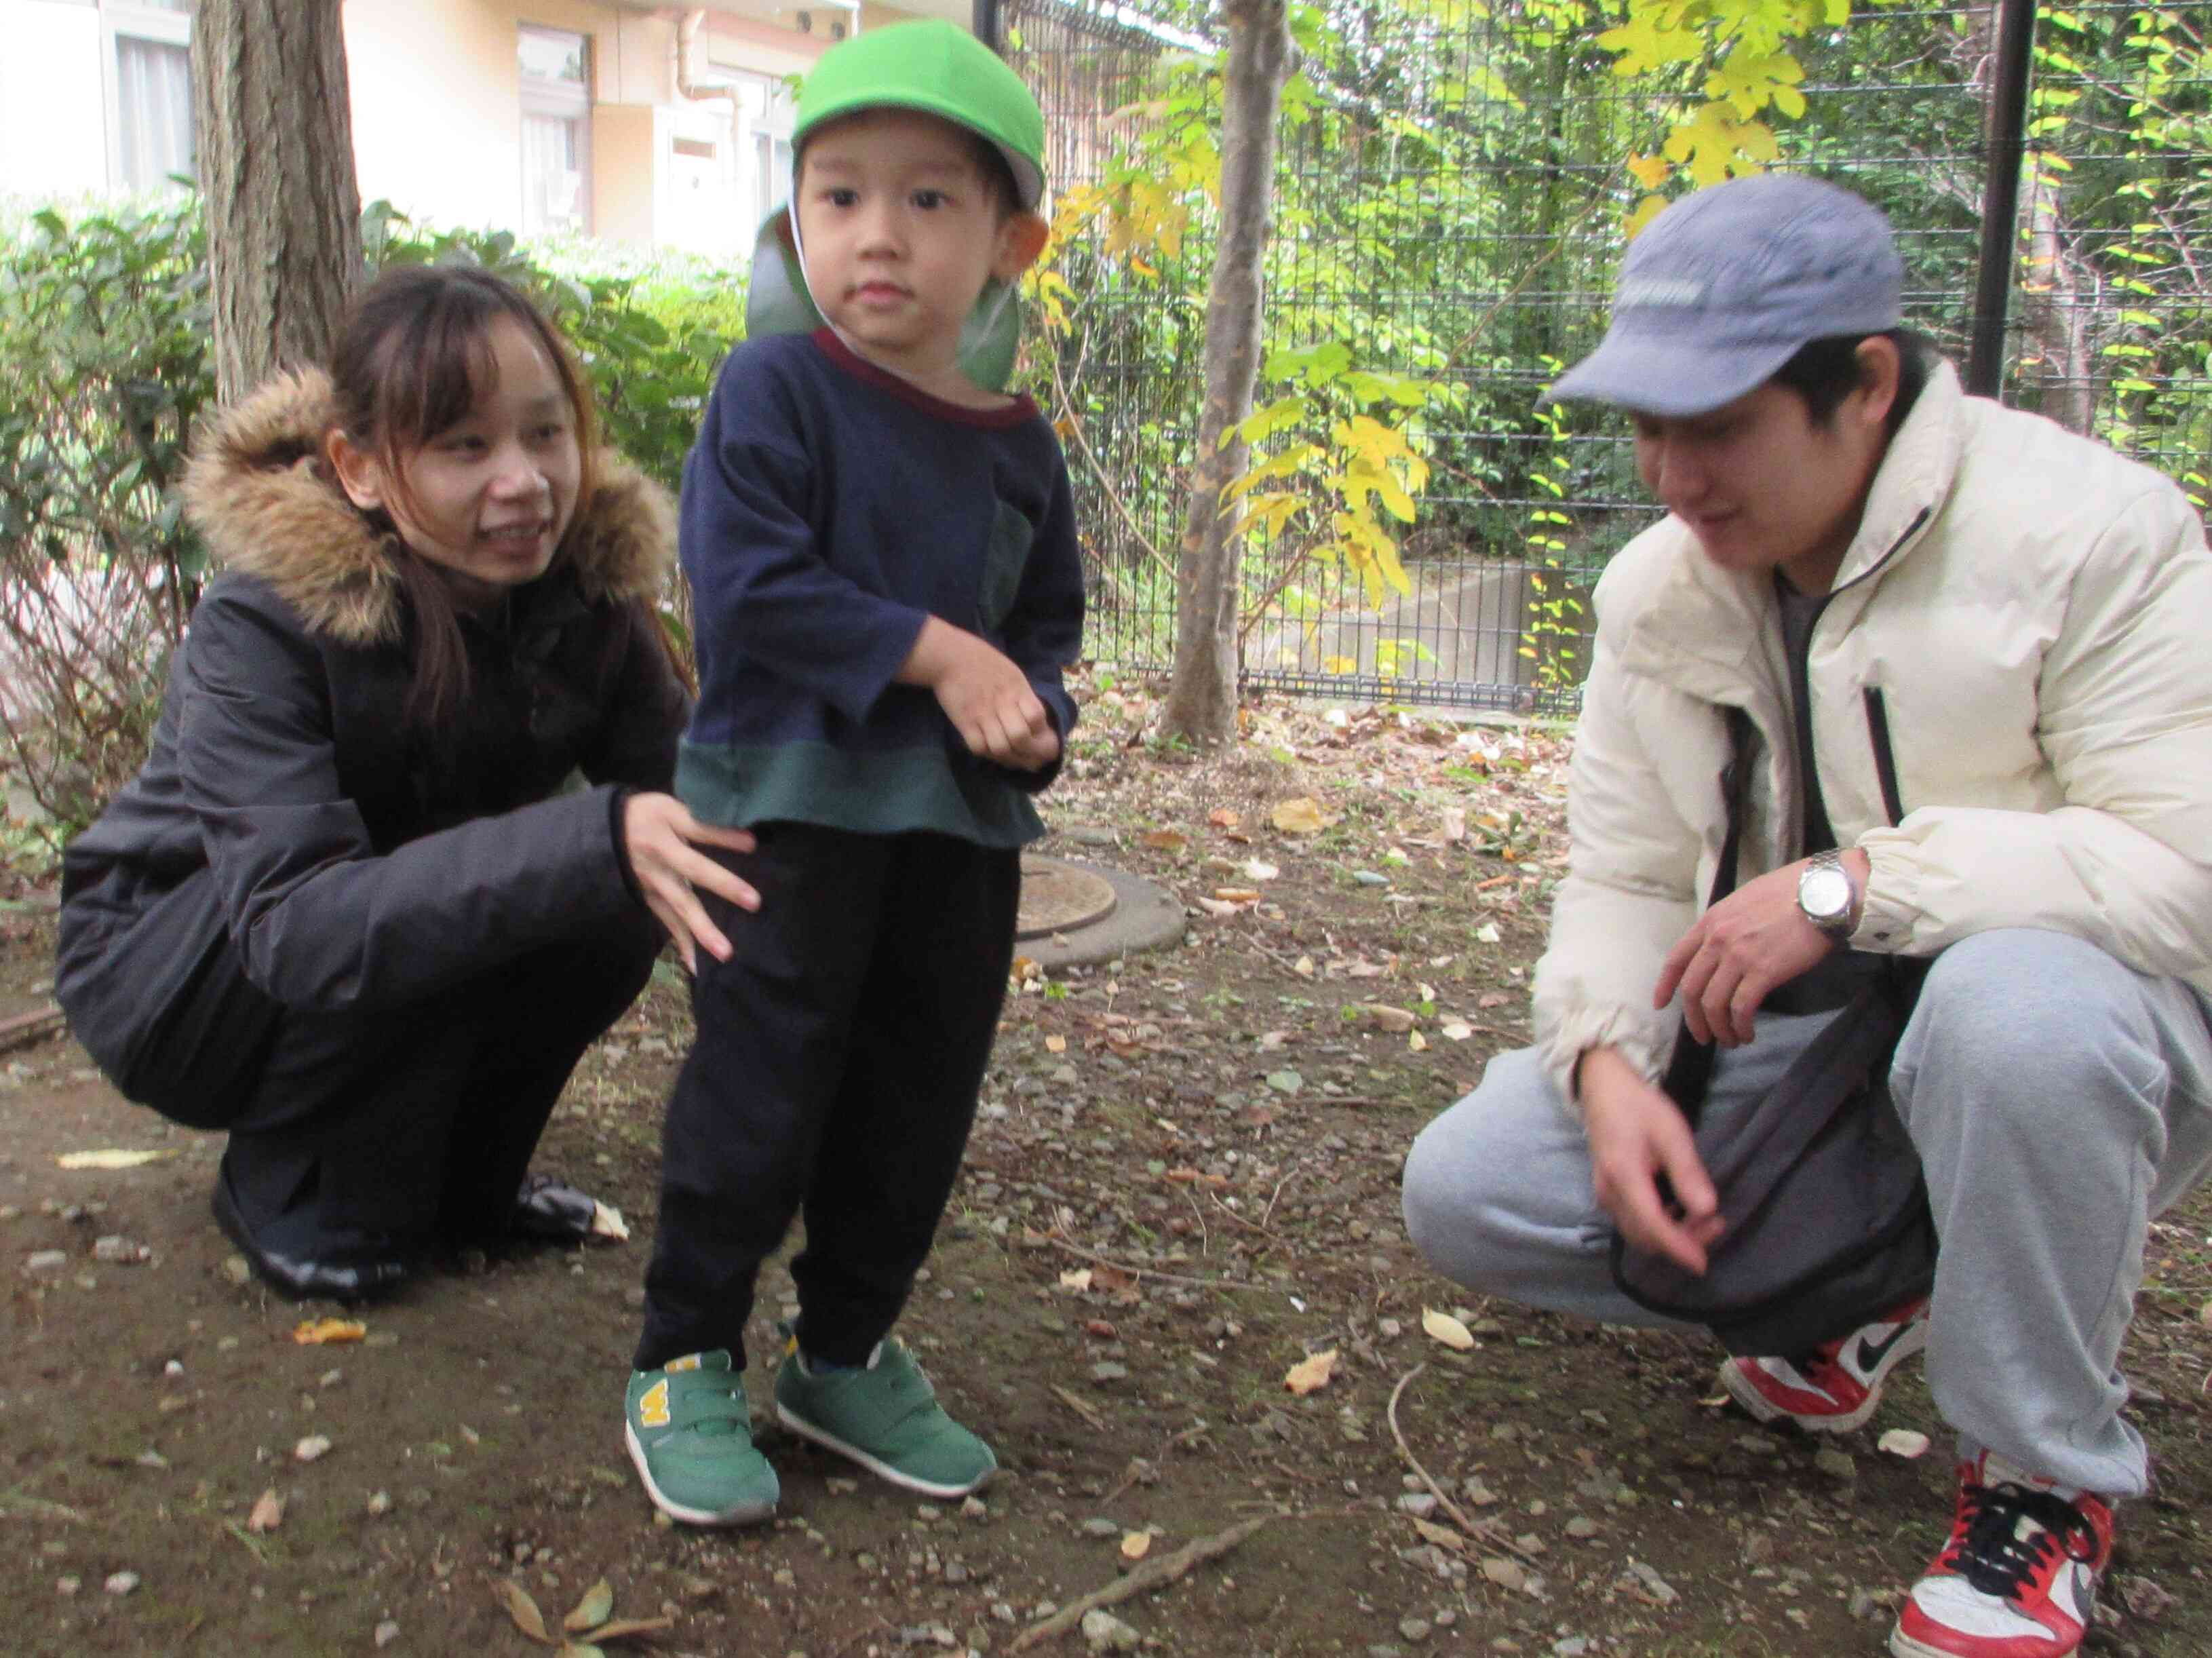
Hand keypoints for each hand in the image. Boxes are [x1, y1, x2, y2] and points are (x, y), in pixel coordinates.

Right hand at [620, 792, 760, 972]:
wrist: (603, 833)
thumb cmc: (645, 816)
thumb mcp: (669, 809)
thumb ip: (704, 825)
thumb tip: (750, 841)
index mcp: (664, 836)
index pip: (698, 836)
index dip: (723, 839)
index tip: (751, 845)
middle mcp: (659, 865)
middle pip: (691, 877)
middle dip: (721, 889)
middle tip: (754, 903)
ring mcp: (653, 886)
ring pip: (678, 910)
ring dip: (700, 932)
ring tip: (724, 954)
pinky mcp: (649, 900)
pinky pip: (668, 923)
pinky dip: (682, 944)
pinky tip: (697, 966)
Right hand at [901, 617, 1058, 769]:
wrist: (950, 656)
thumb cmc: (983, 661)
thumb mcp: (1012, 673)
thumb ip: (1023, 695)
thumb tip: (1037, 720)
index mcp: (1017, 690)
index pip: (1037, 718)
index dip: (1040, 730)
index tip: (1035, 733)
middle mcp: (1002, 704)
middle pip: (1021, 738)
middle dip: (1027, 750)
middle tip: (1024, 753)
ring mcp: (982, 715)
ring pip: (1001, 748)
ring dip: (1006, 755)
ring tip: (1006, 752)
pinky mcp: (964, 722)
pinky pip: (978, 747)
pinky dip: (985, 751)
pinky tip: (987, 745)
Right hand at [1579, 1046, 1724, 1274]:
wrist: (1604, 1090)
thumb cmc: (1639, 1107)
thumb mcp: (1671, 1132)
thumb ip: (1687, 1172)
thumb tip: (1708, 1210)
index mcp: (1623, 1176)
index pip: (1652, 1225)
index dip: (1679, 1247)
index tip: (1703, 1264)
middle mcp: (1609, 1193)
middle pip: (1645, 1236)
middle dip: (1681, 1242)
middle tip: (1717, 1224)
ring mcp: (1605, 1195)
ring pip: (1638, 1233)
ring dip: (1671, 1236)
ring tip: (1704, 1220)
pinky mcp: (1608, 1193)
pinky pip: (1633, 1223)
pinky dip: (1659, 1228)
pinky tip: (1680, 1212)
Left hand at [1652, 850, 1865, 1046]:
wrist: (1822, 892)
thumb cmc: (1790, 892)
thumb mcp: (1744, 901)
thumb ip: (1727, 924)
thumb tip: (1723, 949)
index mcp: (1711, 921)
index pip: (1676, 959)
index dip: (1665, 986)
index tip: (1661, 1004)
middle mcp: (1718, 939)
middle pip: (1692, 989)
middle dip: (1694, 1019)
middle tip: (1703, 1036)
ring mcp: (1739, 956)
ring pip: (1713, 1004)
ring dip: (1718, 1029)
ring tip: (1730, 1040)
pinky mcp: (1763, 971)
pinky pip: (1741, 1008)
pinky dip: (1740, 1026)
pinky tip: (1747, 1033)